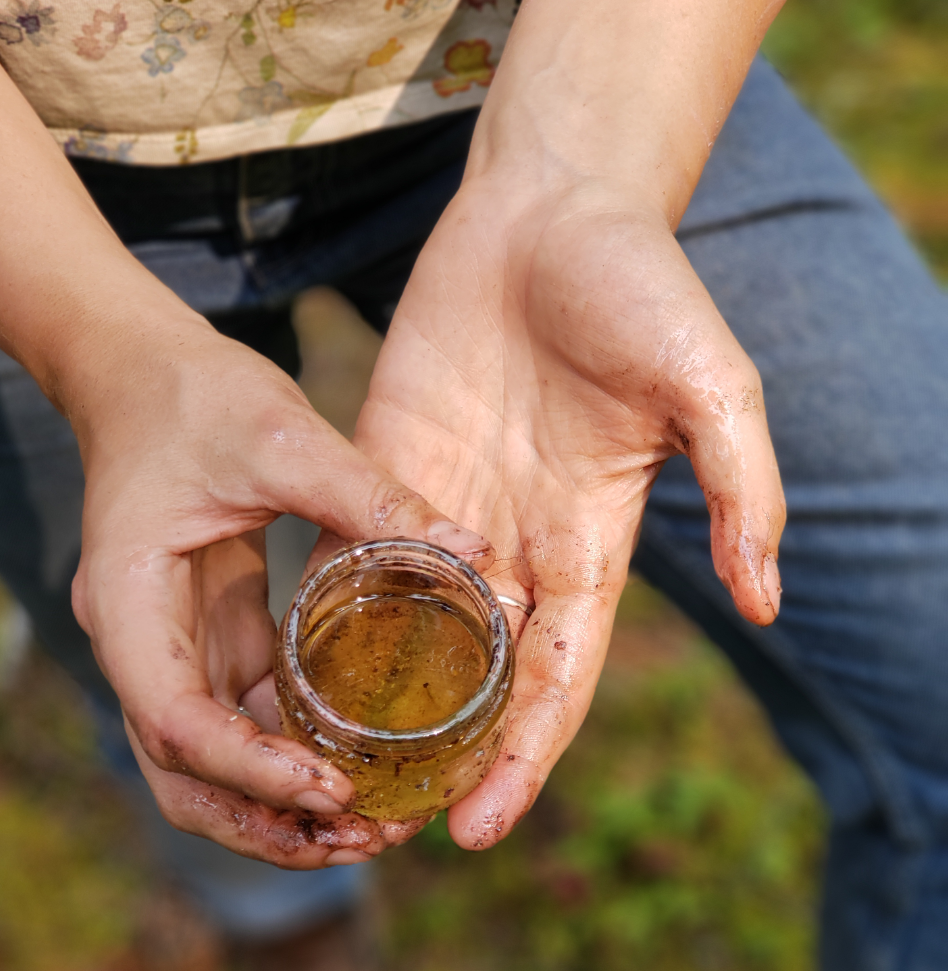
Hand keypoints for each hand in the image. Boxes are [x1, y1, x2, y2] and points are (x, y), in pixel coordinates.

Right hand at [70, 324, 492, 866]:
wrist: (145, 372)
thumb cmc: (196, 395)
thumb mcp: (283, 437)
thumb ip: (371, 495)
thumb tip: (471, 552)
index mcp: (133, 600)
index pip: (172, 719)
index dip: (248, 767)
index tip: (328, 786)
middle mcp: (144, 639)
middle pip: (184, 771)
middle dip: (264, 817)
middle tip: (359, 837)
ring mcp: (176, 643)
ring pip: (211, 759)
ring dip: (278, 801)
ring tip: (365, 826)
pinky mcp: (213, 632)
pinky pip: (242, 715)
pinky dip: (289, 752)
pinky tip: (352, 761)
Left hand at [354, 180, 785, 849]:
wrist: (550, 208)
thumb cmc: (639, 288)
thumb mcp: (712, 387)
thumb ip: (744, 491)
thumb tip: (767, 600)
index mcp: (587, 539)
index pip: (554, 673)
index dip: (523, 751)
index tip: (479, 822)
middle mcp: (511, 538)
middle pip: (472, 672)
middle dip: (438, 749)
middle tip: (385, 824)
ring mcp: (440, 501)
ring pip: (401, 624)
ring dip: (369, 696)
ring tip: (320, 767)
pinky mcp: (381, 457)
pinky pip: (347, 546)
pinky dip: (321, 606)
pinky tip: (281, 661)